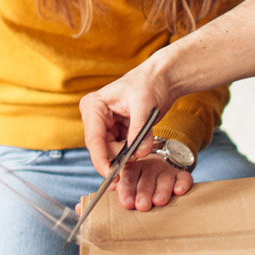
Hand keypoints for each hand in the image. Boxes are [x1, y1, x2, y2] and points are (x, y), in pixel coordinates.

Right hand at [80, 59, 172, 176]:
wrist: (161, 79)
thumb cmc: (149, 83)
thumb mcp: (144, 105)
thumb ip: (140, 131)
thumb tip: (139, 153)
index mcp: (94, 106)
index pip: (94, 139)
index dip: (101, 160)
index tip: (111, 175)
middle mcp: (95, 117)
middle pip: (102, 149)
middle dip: (119, 158)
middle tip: (136, 161)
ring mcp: (106, 126)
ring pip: (112, 152)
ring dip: (127, 156)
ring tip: (143, 148)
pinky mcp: (117, 132)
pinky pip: (122, 149)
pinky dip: (132, 152)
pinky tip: (142, 148)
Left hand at [113, 156, 192, 210]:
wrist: (158, 170)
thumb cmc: (136, 184)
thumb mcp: (124, 186)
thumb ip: (112, 193)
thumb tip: (92, 201)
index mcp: (132, 168)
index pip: (128, 177)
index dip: (127, 189)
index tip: (127, 202)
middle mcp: (148, 167)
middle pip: (146, 179)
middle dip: (144, 193)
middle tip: (142, 205)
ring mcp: (165, 170)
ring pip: (164, 179)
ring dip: (161, 190)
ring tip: (159, 201)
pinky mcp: (180, 175)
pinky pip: (183, 177)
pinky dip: (182, 183)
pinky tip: (179, 191)